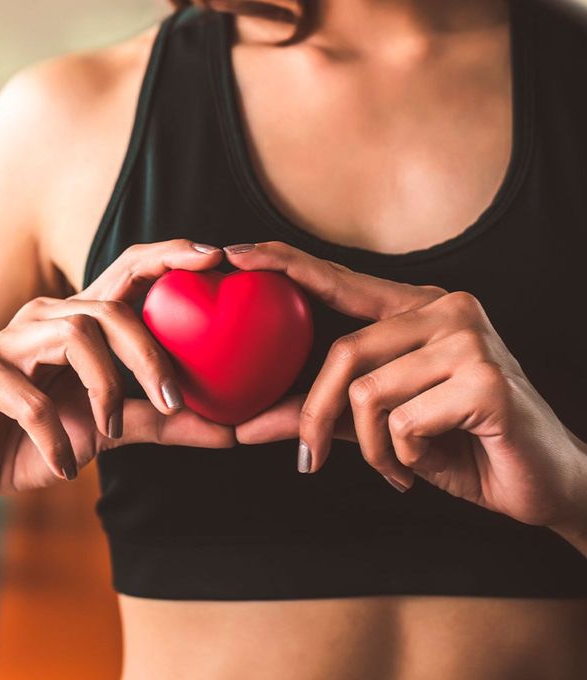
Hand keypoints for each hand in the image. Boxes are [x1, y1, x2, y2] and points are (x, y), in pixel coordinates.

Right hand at [0, 240, 235, 501]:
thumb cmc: (36, 442)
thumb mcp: (108, 434)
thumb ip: (162, 424)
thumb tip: (232, 431)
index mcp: (77, 324)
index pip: (126, 273)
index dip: (168, 256)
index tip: (217, 260)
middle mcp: (43, 319)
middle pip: (107, 307)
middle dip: (150, 352)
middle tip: (176, 401)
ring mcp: (6, 340)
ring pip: (74, 335)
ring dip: (104, 390)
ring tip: (109, 436)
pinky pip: (30, 398)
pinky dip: (56, 438)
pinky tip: (64, 466)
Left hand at [229, 241, 586, 538]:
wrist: (541, 484)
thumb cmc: (459, 447)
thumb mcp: (380, 428)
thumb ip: (320, 414)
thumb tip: (243, 424)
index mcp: (419, 310)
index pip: (342, 281)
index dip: (287, 264)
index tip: (235, 252)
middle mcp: (447, 310)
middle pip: (343, 353)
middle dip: (314, 416)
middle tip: (308, 461)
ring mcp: (471, 339)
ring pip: (368, 393)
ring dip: (371, 448)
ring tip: (398, 466)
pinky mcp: (486, 379)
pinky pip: (403, 422)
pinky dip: (404, 458)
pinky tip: (433, 462)